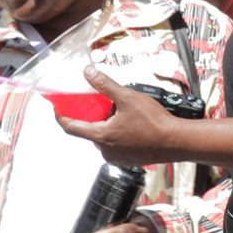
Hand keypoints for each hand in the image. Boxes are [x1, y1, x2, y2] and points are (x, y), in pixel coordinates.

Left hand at [57, 66, 180, 167]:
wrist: (175, 142)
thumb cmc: (152, 121)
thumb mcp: (127, 97)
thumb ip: (105, 85)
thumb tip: (88, 72)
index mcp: (101, 136)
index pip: (71, 127)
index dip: (61, 116)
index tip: (58, 107)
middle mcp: (105, 150)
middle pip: (89, 131)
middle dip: (91, 117)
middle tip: (97, 102)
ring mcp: (117, 157)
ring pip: (104, 138)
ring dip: (105, 125)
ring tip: (118, 111)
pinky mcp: (128, 160)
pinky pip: (116, 145)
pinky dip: (117, 134)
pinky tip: (131, 124)